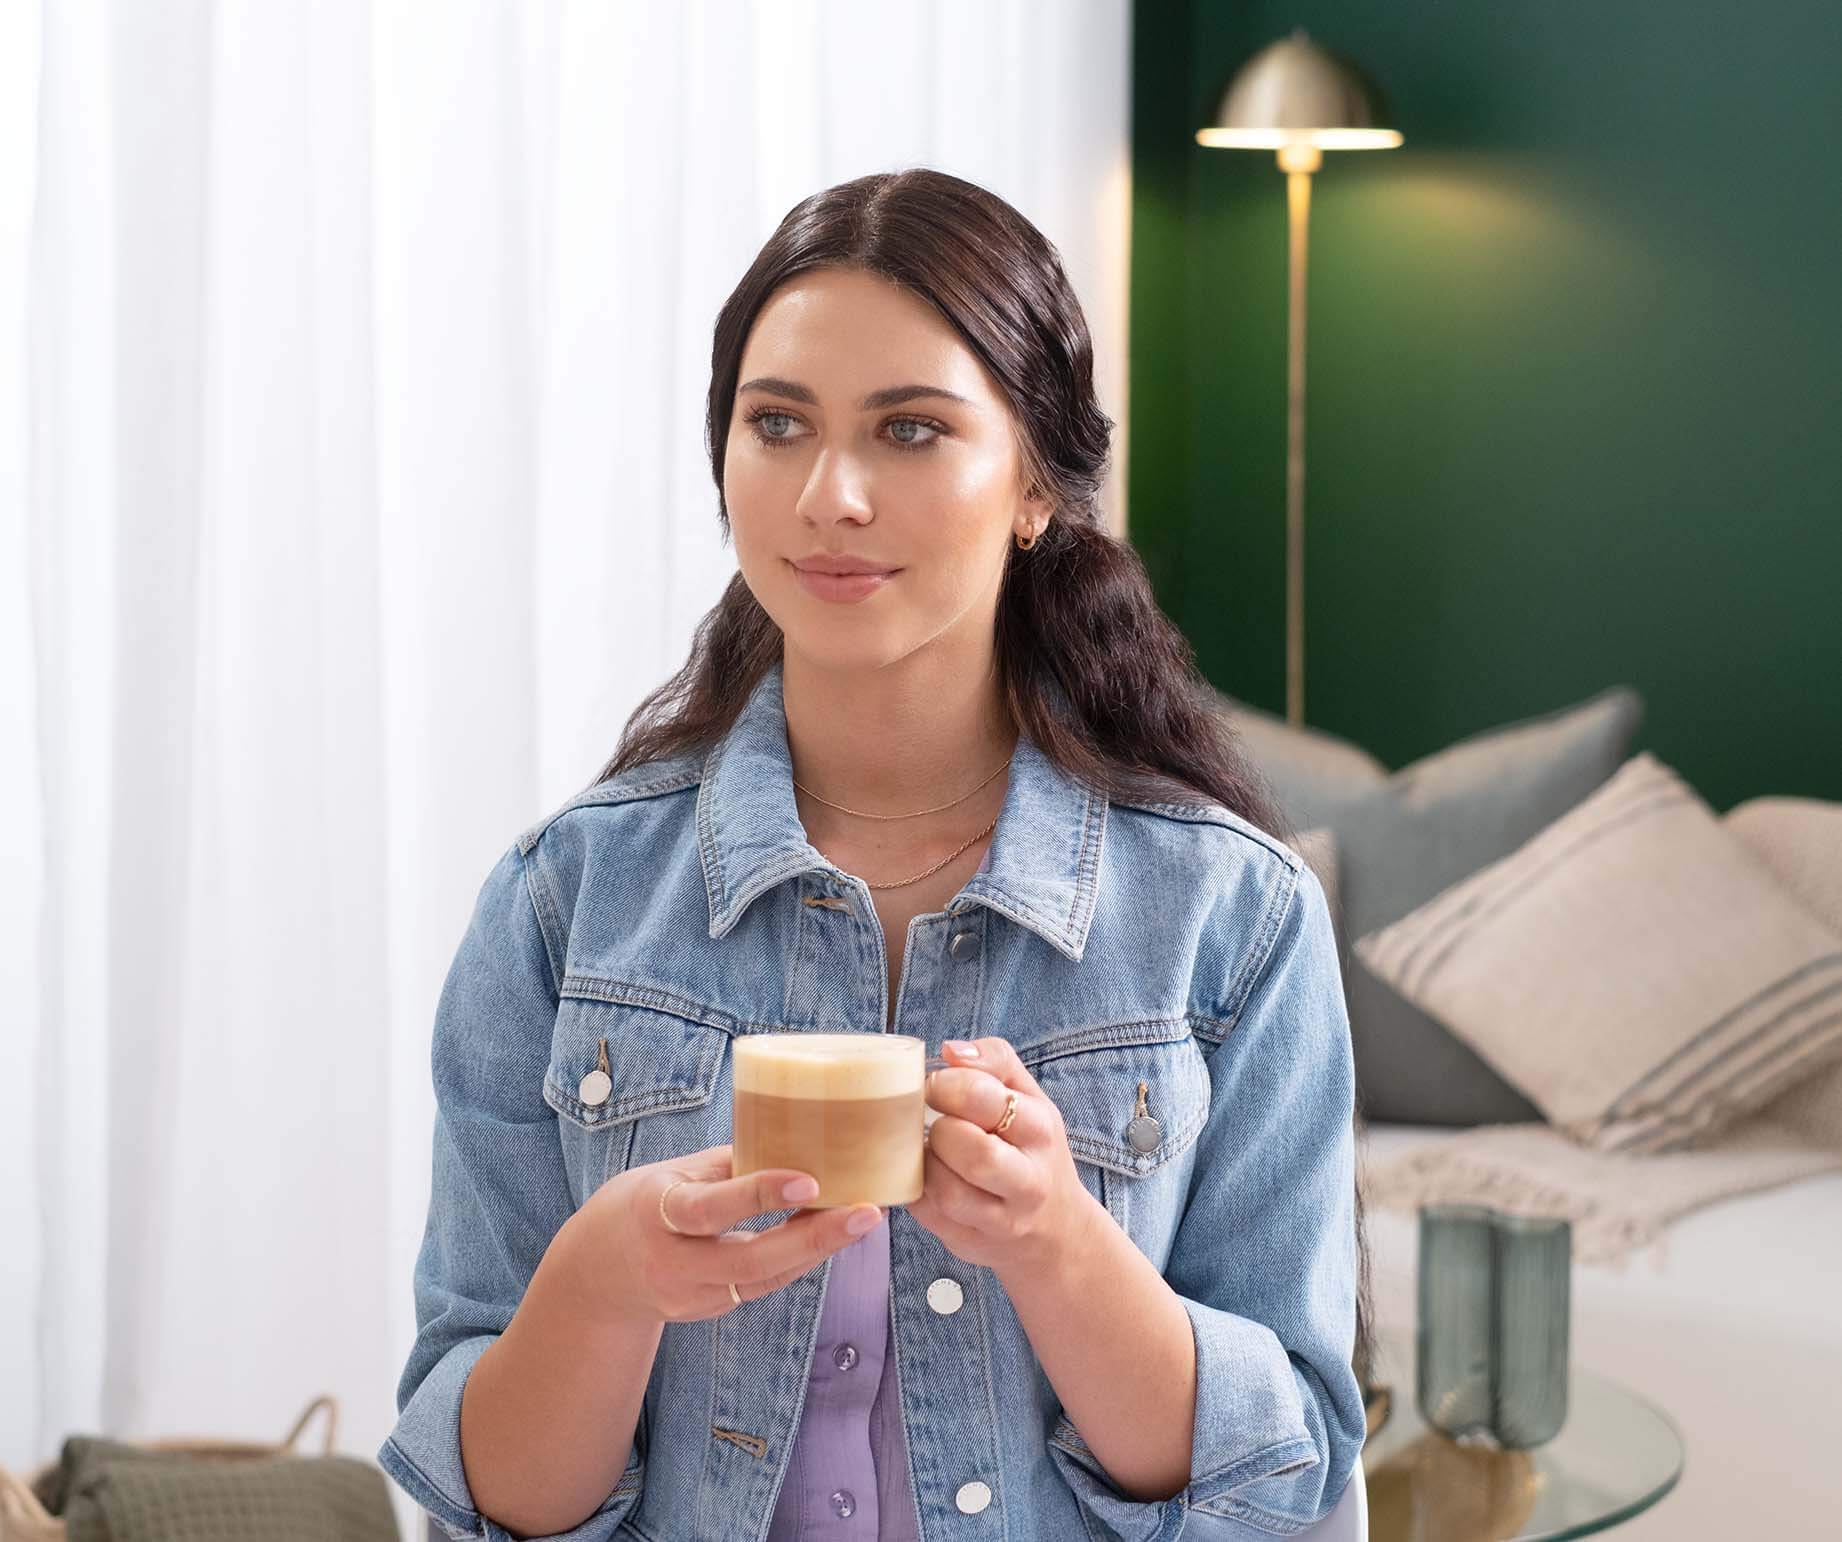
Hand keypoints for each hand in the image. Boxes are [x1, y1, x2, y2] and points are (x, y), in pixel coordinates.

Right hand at [566, 1144, 883, 1325]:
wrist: (595, 1276)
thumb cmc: (641, 1204)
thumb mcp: (672, 1173)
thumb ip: (727, 1165)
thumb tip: (793, 1137)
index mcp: (657, 1214)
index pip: (711, 1209)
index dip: (760, 1195)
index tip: (810, 1181)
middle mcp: (673, 1264)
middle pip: (750, 1261)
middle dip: (813, 1239)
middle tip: (865, 1215)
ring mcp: (690, 1297)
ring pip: (764, 1278)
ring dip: (816, 1250)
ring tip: (861, 1219)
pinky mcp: (708, 1312)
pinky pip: (762, 1286)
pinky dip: (797, 1261)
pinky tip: (830, 1236)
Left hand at [907, 1037, 1103, 1276]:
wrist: (1055, 1230)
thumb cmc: (1032, 1149)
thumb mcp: (1030, 1098)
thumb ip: (994, 1060)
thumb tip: (949, 1050)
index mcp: (1041, 1130)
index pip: (984, 1098)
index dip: (946, 1086)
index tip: (935, 1087)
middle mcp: (1028, 1180)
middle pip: (970, 1150)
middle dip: (939, 1130)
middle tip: (934, 1123)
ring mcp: (1001, 1220)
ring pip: (946, 1190)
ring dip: (926, 1164)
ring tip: (932, 1151)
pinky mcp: (971, 1244)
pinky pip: (928, 1215)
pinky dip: (917, 1191)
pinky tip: (928, 1176)